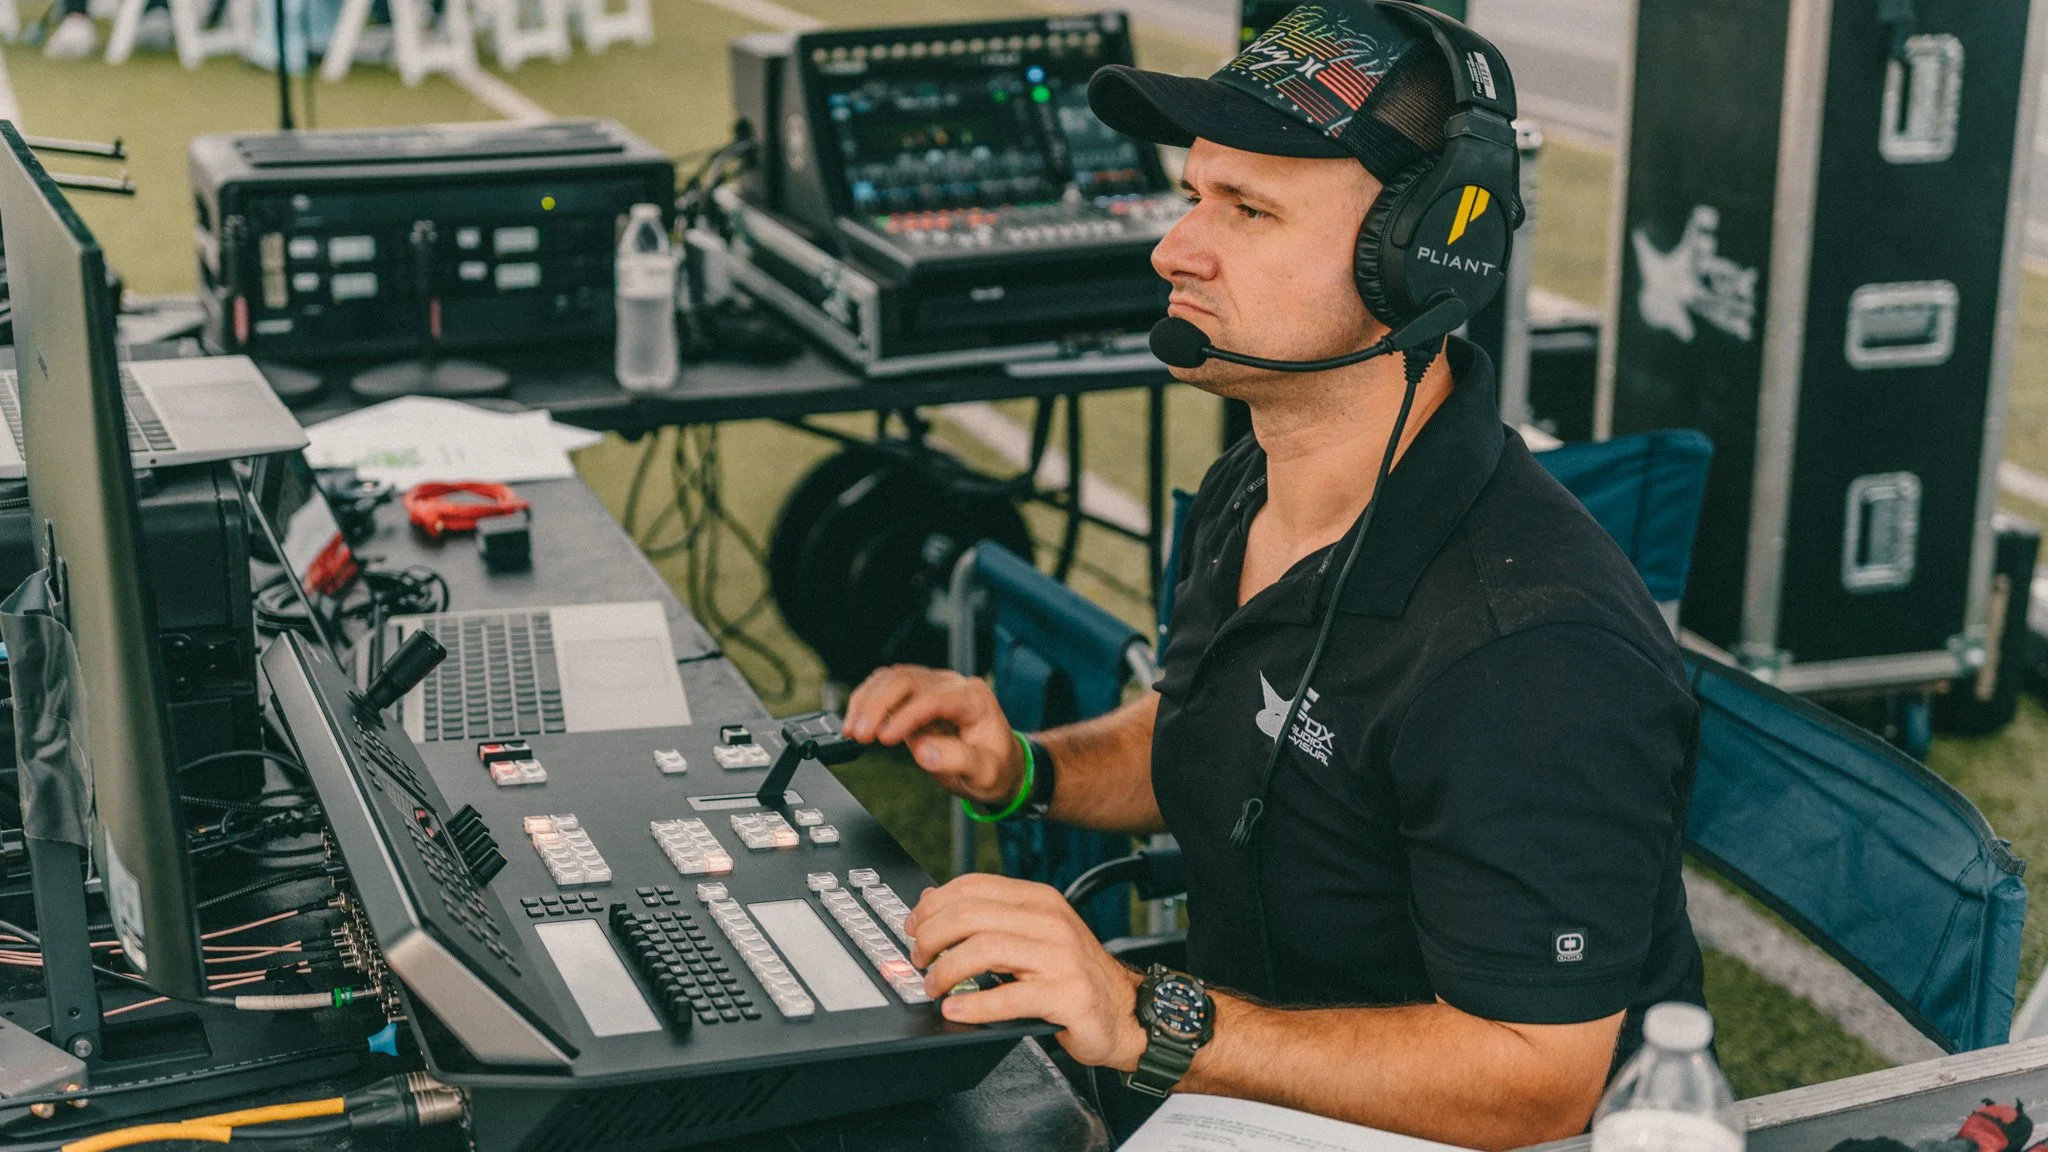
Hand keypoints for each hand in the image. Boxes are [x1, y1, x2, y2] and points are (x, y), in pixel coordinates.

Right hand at [843, 665, 1024, 807]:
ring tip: (852, 729)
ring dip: (867, 701)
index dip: (906, 716)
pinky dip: (867, 700)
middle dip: (878, 704)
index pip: (934, 698)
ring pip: (892, 678)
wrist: (999, 764)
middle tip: (859, 734)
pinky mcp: (917, 695)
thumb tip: (923, 751)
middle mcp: (952, 685)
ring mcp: (934, 686)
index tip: (885, 738)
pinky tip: (856, 720)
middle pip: (907, 679)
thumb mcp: (986, 773)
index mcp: (974, 699)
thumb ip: (958, 760)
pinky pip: (887, 686)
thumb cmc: (995, 767)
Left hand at [904, 873, 1147, 1070]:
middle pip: (972, 916)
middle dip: (933, 938)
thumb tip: (931, 903)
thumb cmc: (1073, 976)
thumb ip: (989, 918)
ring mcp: (1061, 957)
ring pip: (986, 949)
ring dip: (948, 970)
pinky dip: (975, 1004)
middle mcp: (1050, 921)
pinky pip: (1009, 996)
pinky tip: (957, 1008)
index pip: (974, 887)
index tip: (914, 927)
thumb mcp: (1033, 935)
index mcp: (1039, 900)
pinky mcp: (1066, 995)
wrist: (1125, 1012)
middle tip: (920, 960)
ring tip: (935, 986)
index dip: (933, 906)